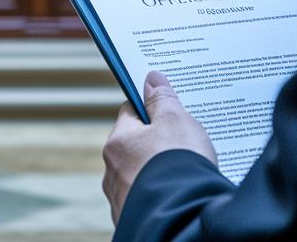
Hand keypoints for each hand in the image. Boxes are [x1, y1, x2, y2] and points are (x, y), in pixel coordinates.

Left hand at [102, 71, 216, 223]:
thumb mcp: (176, 121)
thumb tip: (151, 79)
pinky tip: (178, 192)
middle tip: (183, 143)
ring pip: (141, 173)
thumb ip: (163, 99)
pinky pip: (147, 197)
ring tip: (184, 172)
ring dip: (157, 170)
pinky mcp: (133, 217)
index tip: (168, 110)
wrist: (184, 216)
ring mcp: (121, 196)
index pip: (130, 113)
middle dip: (157, 142)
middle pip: (135, 145)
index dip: (151, 108)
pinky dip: (160, 193)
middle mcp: (112, 170)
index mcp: (118, 142)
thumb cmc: (179, 165)